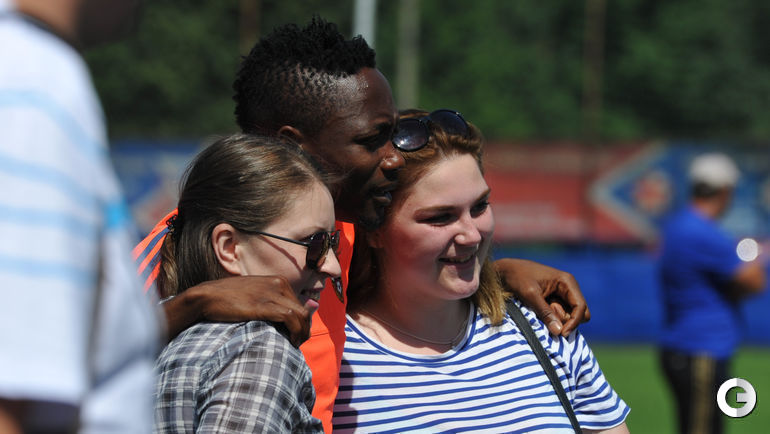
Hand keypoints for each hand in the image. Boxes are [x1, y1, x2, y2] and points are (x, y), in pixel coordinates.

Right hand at [162, 276, 310, 346]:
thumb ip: (271, 301)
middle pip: (303, 310)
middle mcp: (278, 284)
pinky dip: (295, 331)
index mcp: (278, 281)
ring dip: (302, 333)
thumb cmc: (228, 299)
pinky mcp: (264, 305)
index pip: (300, 304)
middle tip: (296, 343)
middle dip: (304, 329)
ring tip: (294, 345)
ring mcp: (272, 293)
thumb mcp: (254, 295)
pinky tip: (290, 342)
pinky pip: (290, 317)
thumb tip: (288, 317)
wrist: (207, 296)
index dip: (301, 322)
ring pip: (301, 315)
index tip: (295, 335)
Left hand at [494, 258, 589, 335]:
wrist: (505, 270)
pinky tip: (539, 311)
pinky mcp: (555, 300)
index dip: (574, 322)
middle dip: (569, 321)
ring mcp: (562, 294)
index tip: (562, 333)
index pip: (581, 306)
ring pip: (570, 315)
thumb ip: (545, 312)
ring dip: (558, 319)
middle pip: (581, 313)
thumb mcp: (530, 295)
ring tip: (540, 310)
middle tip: (550, 321)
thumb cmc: (517, 278)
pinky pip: (560, 314)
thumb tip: (559, 332)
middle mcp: (568, 287)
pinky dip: (553, 318)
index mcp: (567, 282)